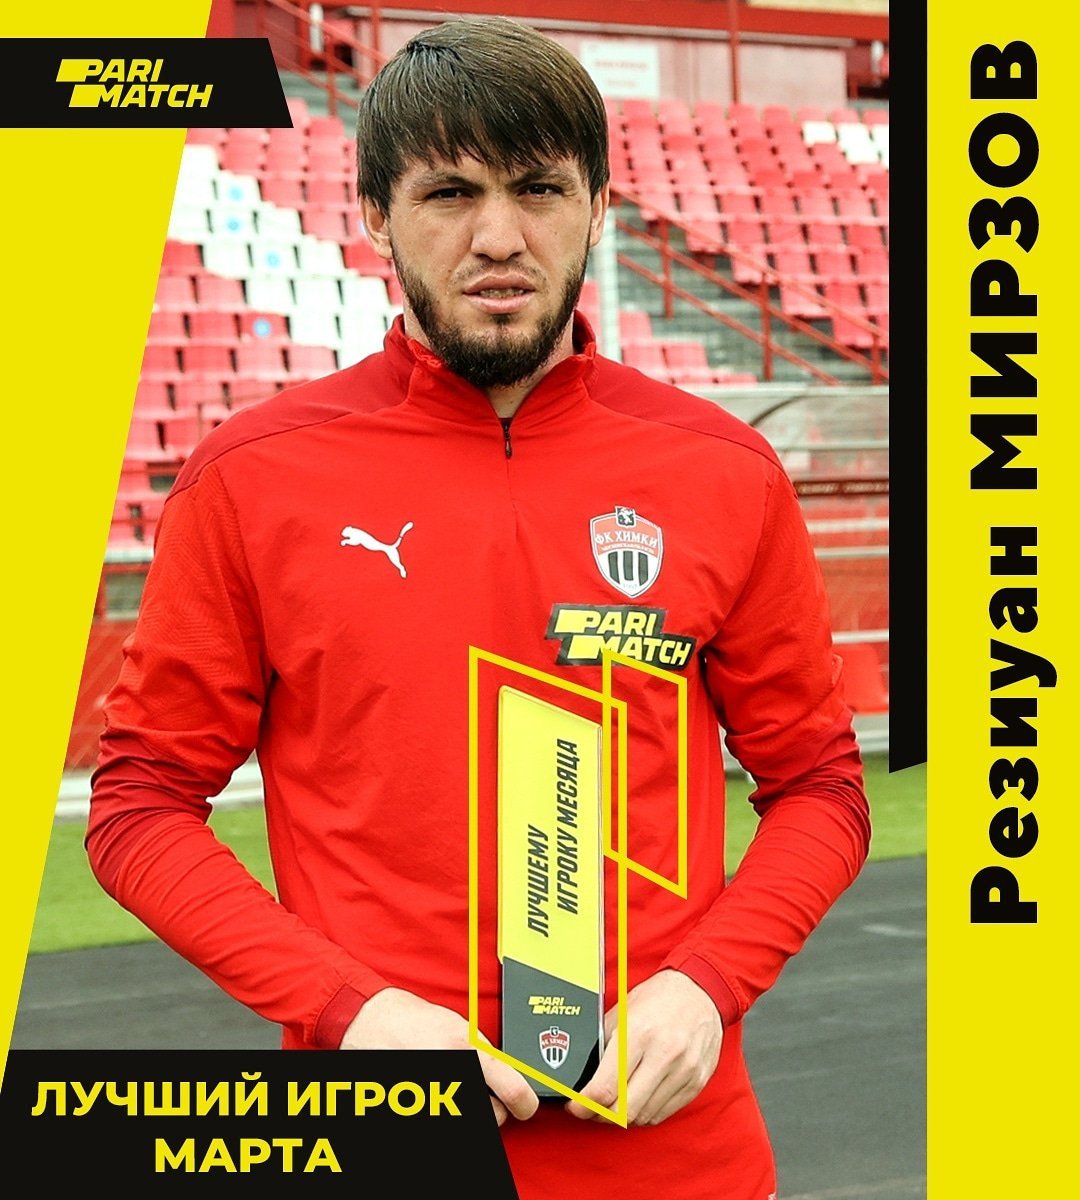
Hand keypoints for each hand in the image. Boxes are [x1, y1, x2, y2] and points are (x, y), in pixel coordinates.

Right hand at [339, 987, 539, 1126]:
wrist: (375, 1025)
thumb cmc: (416, 1022)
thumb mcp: (461, 1028)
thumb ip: (485, 1053)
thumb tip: (508, 1074)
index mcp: (469, 1052)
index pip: (513, 1091)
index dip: (525, 1103)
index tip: (526, 1105)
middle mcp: (455, 1078)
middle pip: (494, 1116)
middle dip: (493, 1107)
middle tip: (484, 1091)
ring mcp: (436, 1099)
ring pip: (472, 1122)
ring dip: (471, 1111)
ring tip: (456, 1090)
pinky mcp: (420, 1112)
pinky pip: (447, 1120)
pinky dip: (447, 1111)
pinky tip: (440, 1096)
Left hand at [565, 969, 722, 1126]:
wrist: (700, 991)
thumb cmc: (658, 998)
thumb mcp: (622, 1013)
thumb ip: (604, 1045)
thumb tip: (585, 1076)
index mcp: (638, 1034)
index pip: (606, 1087)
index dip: (585, 1105)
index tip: (576, 1107)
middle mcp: (663, 1054)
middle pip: (624, 1110)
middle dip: (601, 1115)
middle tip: (592, 1109)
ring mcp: (683, 1071)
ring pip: (643, 1116)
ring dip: (624, 1116)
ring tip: (614, 1103)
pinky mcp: (696, 1082)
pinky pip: (663, 1114)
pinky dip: (646, 1113)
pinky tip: (638, 1099)